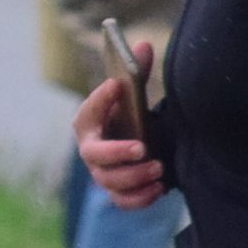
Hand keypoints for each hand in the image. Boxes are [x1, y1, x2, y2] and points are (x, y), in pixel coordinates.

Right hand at [73, 38, 166, 209]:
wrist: (143, 148)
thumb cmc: (133, 119)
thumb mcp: (134, 96)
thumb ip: (137, 73)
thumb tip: (143, 45)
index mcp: (90, 125)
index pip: (87, 113)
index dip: (98, 99)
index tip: (118, 85)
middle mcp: (91, 152)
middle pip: (94, 155)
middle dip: (116, 152)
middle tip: (142, 147)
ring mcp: (103, 175)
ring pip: (110, 181)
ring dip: (133, 176)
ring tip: (159, 167)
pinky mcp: (119, 193)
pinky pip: (124, 202)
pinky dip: (140, 198)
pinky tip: (160, 188)